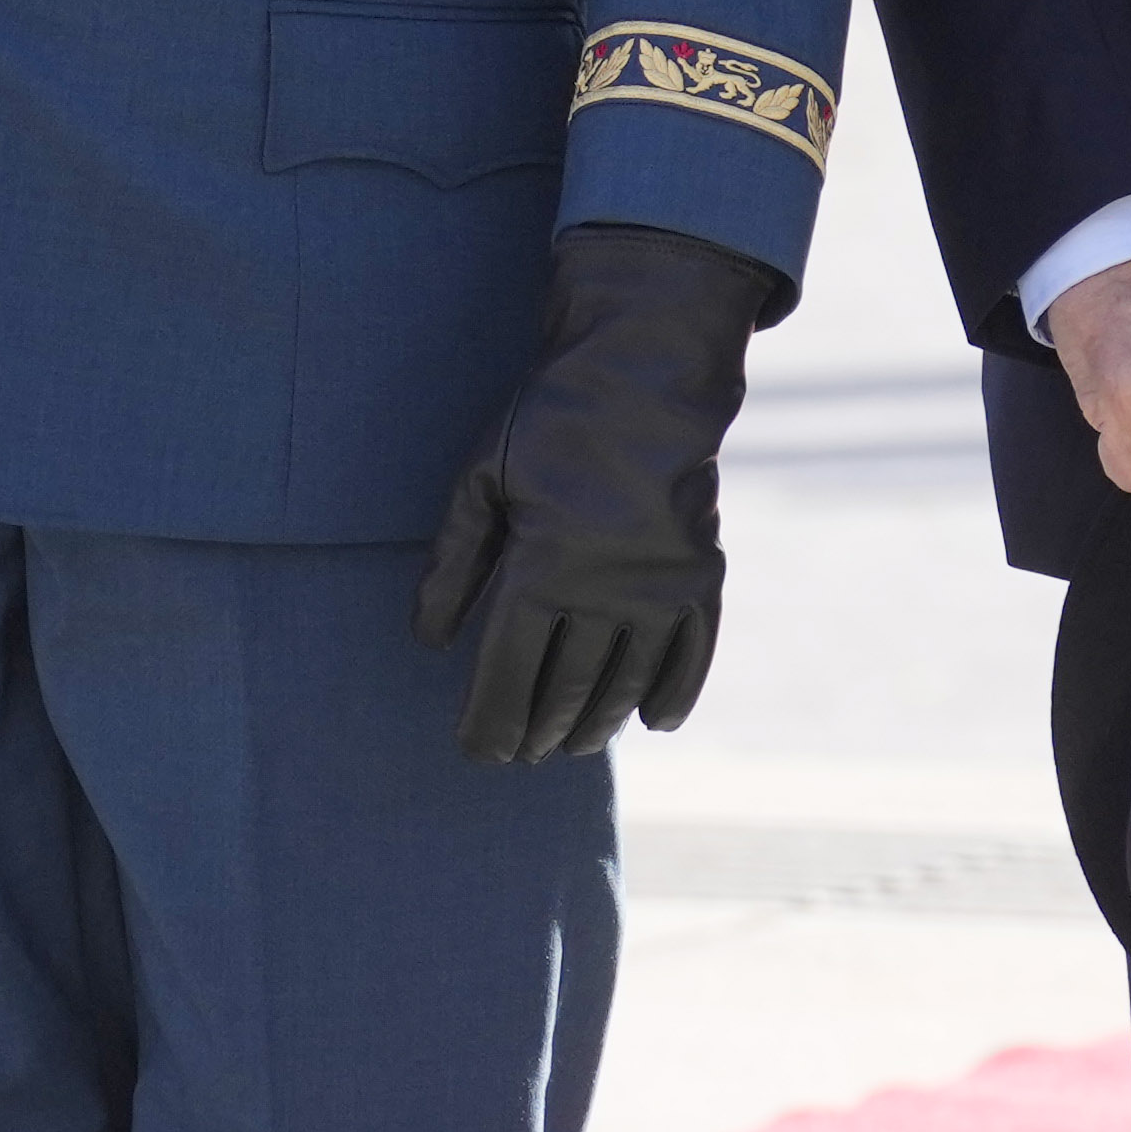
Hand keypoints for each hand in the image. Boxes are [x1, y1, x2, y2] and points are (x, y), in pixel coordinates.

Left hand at [412, 225, 776, 763]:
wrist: (644, 376)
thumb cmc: (549, 423)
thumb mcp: (481, 480)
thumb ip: (454, 562)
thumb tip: (428, 641)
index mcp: (541, 568)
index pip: (508, 672)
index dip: (490, 720)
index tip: (478, 751)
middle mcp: (604, 591)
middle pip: (566, 689)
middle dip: (538, 730)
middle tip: (520, 754)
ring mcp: (659, 588)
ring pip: (625, 683)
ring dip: (596, 723)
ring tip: (570, 745)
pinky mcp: (702, 577)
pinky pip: (691, 655)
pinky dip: (674, 694)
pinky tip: (653, 722)